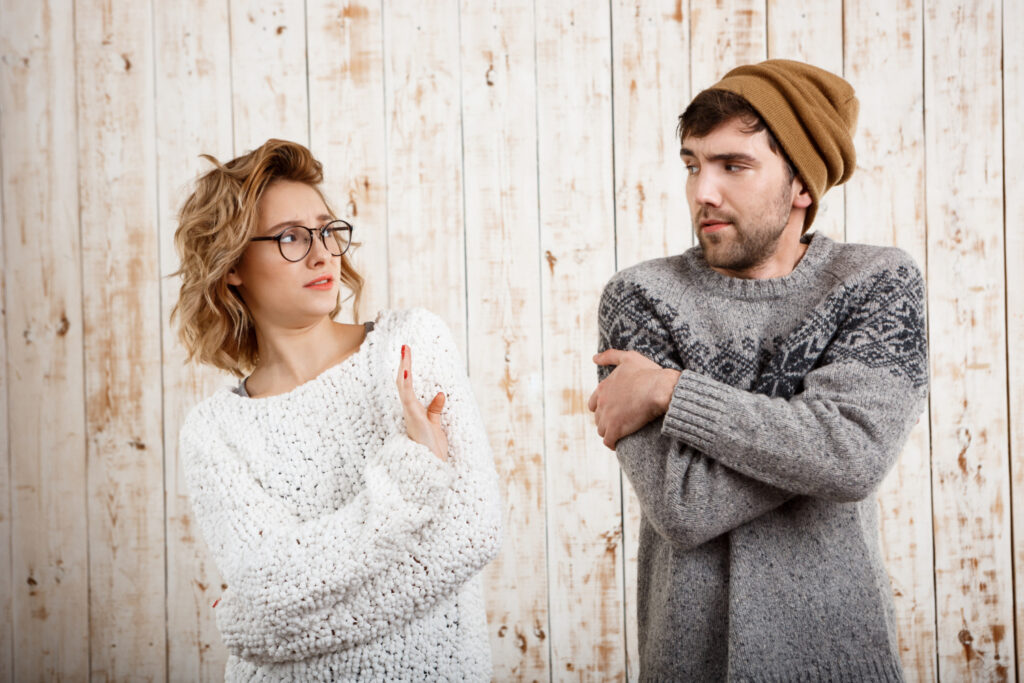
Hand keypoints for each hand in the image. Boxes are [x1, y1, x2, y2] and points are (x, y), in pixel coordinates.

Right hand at [396, 344, 448, 460]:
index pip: (408, 386)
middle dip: (404, 365)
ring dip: (404, 369)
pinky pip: (408, 400)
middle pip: (403, 383)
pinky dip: (406, 386)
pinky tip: (406, 373)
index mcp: (414, 411)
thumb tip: (440, 394)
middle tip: (405, 346)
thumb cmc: (431, 450)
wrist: (430, 470)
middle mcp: (409, 411)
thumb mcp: (436, 426)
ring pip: (404, 388)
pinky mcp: (414, 420)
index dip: (407, 370)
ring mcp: (410, 415)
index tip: (407, 353)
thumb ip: (436, 410)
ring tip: (405, 353)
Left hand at [588, 349, 680, 449]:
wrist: (659, 389)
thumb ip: (610, 356)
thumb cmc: (648, 373)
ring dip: (610, 432)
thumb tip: (594, 358)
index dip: (603, 408)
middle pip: (598, 418)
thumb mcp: (629, 358)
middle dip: (606, 421)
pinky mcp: (615, 429)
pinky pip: (609, 441)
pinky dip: (612, 443)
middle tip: (620, 423)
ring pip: (602, 430)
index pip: (593, 403)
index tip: (614, 410)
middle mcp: (601, 402)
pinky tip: (619, 444)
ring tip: (621, 434)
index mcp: (603, 388)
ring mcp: (607, 416)